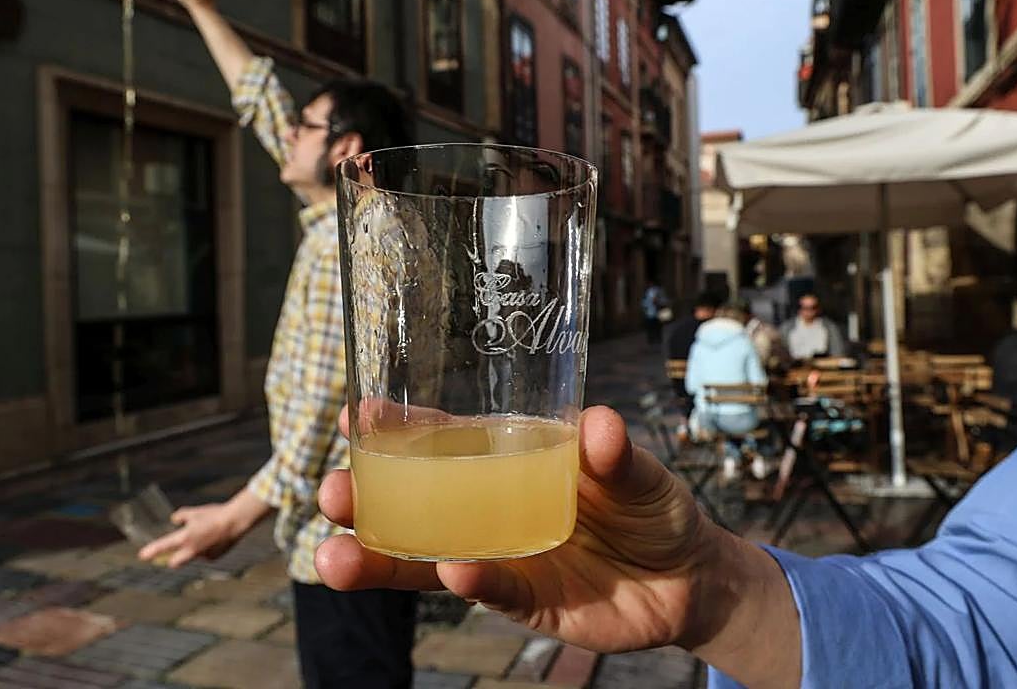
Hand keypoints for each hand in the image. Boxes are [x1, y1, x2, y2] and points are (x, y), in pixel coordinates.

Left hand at [138, 488, 267, 567]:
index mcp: (185, 537)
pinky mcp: (214, 558)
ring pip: (193, 556)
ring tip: (206, 534)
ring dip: (194, 549)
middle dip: (171, 559)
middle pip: (174, 562)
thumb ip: (182, 516)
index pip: (163, 546)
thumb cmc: (214, 515)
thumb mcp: (195, 512)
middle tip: (171, 554)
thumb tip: (175, 519)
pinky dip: (207, 549)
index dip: (151, 551)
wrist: (235, 521)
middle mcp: (192, 550)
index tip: (142, 556)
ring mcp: (203, 556)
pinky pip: (206, 555)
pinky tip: (215, 539)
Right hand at [316, 405, 715, 652]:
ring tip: (335, 557)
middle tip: (328, 493)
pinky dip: (472, 582)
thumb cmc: (651, 507)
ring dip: (383, 557)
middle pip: (413, 505)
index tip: (353, 413)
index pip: (440, 443)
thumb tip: (599, 425)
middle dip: (364, 500)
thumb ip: (617, 453)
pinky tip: (451, 572)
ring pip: (427, 559)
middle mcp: (489, 509)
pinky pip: (492, 591)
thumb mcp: (639, 470)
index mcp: (505, 462)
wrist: (688, 578)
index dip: (396, 430)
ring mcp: (500, 557)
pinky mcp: (525, 602)